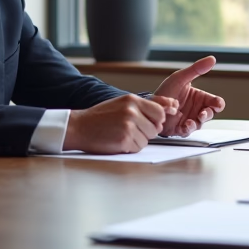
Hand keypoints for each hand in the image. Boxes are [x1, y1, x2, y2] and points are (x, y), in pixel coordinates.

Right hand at [63, 94, 177, 153]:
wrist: (79, 127)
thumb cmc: (100, 117)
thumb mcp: (122, 104)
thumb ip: (144, 106)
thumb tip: (170, 109)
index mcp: (132, 100)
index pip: (159, 112)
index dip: (155, 121)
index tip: (144, 123)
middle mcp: (131, 111)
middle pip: (155, 128)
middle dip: (145, 132)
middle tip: (127, 129)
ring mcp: (128, 126)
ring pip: (147, 139)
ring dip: (136, 141)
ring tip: (120, 134)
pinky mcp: (124, 140)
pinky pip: (138, 148)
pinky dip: (129, 148)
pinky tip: (117, 141)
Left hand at [155, 56, 225, 136]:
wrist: (150, 103)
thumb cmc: (166, 90)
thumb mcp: (180, 77)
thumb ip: (196, 69)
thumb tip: (212, 59)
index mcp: (199, 98)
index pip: (216, 103)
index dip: (218, 104)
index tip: (216, 104)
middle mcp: (196, 110)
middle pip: (210, 114)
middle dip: (208, 114)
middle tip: (202, 113)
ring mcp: (189, 120)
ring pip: (200, 124)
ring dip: (197, 123)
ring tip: (190, 122)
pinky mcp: (180, 128)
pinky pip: (187, 132)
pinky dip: (187, 129)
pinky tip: (184, 125)